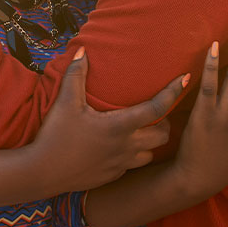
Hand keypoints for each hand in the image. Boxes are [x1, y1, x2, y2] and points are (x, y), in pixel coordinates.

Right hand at [29, 48, 187, 195]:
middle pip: (163, 135)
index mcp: (119, 126)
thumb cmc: (56, 135)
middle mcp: (126, 146)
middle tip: (156, 110)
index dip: (173, 93)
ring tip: (142, 129)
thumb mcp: (65, 101)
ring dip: (151, 141)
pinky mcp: (113, 176)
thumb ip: (76, 74)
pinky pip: (133, 165)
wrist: (42, 172)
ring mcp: (121, 164)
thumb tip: (83, 51)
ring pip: (150, 153)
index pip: (156, 108)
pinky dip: (134, 154)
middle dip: (165, 121)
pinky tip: (121, 146)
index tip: (185, 79)